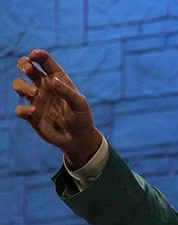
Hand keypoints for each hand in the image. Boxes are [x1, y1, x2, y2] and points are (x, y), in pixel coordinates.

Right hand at [13, 49, 101, 168]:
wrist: (78, 139)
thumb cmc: (82, 118)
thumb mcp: (80, 105)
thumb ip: (68, 92)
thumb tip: (52, 80)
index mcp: (58, 80)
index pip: (45, 61)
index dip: (37, 55)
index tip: (33, 56)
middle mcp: (45, 87)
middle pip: (27, 68)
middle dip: (23, 64)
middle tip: (28, 69)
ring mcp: (36, 100)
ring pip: (19, 85)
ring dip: (22, 86)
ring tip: (34, 94)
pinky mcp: (31, 115)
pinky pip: (19, 108)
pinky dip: (23, 108)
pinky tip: (33, 111)